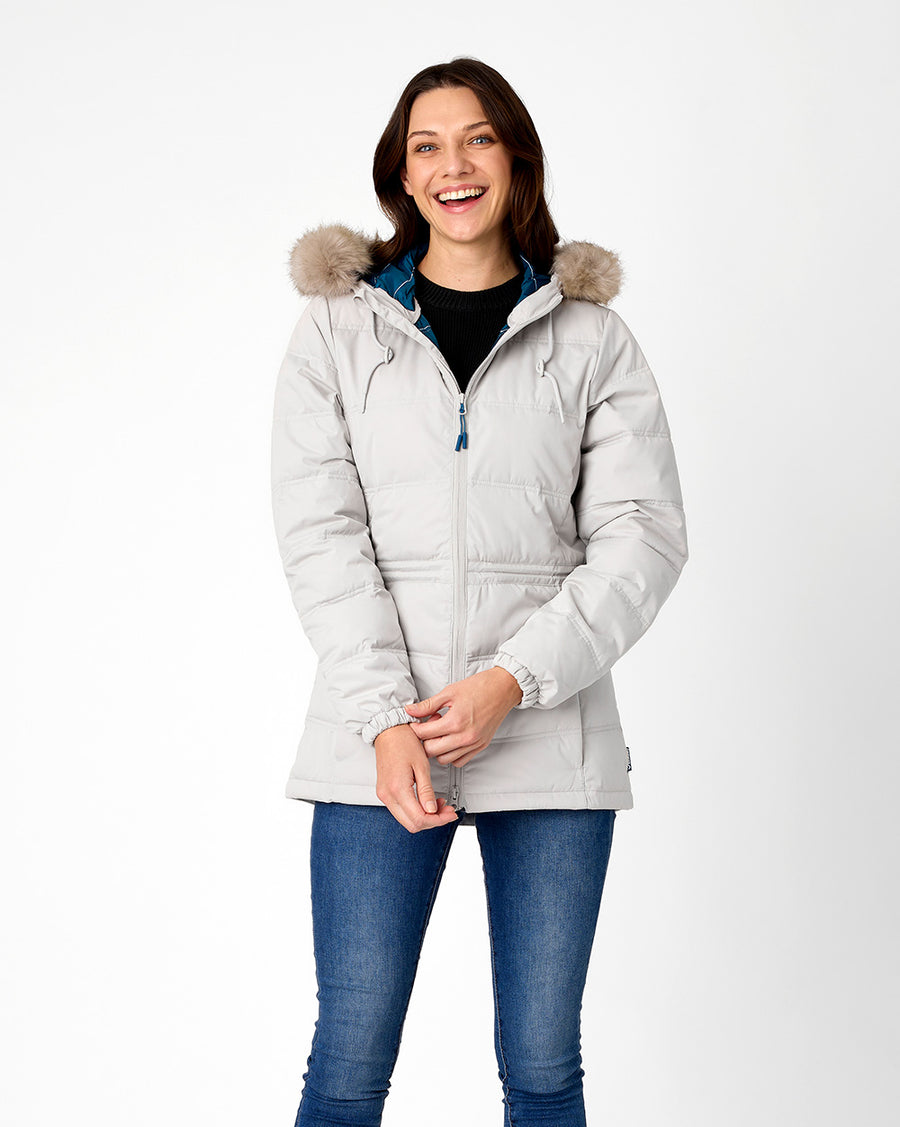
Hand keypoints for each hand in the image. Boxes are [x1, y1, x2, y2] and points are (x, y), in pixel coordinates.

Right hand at [373, 723, 459, 832]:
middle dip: (433, 821)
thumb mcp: (421, 765)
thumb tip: (432, 810)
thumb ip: (426, 790)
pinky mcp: (385, 792)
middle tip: (448, 811)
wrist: (388, 731)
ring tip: (439, 805)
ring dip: (425, 817)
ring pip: (406, 820)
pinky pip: (401, 811)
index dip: (438, 820)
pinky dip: (416, 810)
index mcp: (397, 788)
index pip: (419, 818)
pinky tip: (427, 802)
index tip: (450, 813)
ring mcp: (384, 795)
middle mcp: (387, 795)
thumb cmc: (403, 742)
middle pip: (412, 824)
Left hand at [403, 667, 522, 766]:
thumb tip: (410, 710)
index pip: (424, 734)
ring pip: (444, 759)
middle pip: (431, 751)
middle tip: (429, 726)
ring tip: (441, 732)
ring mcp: (474, 743)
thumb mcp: (449, 692)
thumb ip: (428, 705)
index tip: (415, 723)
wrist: (503, 689)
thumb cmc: (480, 687)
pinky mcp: (480, 746)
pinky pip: (459, 761)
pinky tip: (451, 740)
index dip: (415, 728)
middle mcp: (465, 736)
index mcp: (455, 721)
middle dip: (425, 740)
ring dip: (438, 749)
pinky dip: (451, 754)